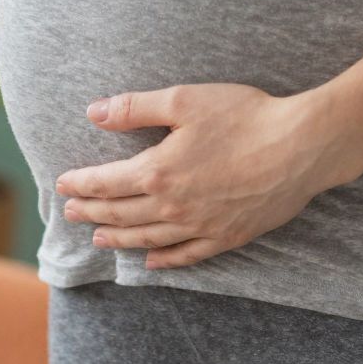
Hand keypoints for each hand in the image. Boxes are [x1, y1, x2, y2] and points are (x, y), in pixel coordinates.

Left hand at [55, 82, 333, 268]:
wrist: (300, 147)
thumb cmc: (244, 116)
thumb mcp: (185, 100)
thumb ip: (136, 107)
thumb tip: (94, 111)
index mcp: (158, 171)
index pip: (107, 183)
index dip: (82, 184)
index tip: (62, 185)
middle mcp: (173, 206)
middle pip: (122, 214)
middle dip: (93, 212)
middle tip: (71, 214)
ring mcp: (200, 226)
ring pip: (148, 239)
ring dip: (119, 239)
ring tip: (100, 239)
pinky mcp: (226, 237)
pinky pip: (186, 256)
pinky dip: (164, 262)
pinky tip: (150, 263)